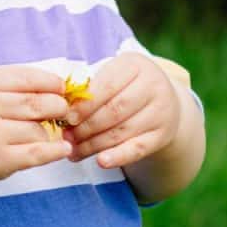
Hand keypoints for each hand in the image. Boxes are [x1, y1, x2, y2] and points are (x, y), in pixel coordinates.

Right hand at [0, 65, 71, 190]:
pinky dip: (55, 151)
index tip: (61, 88)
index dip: (50, 82)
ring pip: (38, 129)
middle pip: (37, 103)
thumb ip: (6, 84)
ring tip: (44, 131)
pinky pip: (37, 154)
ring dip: (49, 131)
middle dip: (58, 105)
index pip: (25, 78)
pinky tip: (63, 149)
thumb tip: (52, 84)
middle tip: (63, 110)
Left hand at [63, 51, 180, 169]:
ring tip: (74, 151)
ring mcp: (161, 111)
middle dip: (87, 126)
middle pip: (115, 110)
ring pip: (123, 131)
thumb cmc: (125, 86)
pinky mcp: (163, 135)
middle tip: (67, 137)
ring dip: (94, 144)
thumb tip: (62, 108)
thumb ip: (90, 87)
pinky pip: (138, 149)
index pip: (107, 85)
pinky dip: (118, 157)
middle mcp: (153, 86)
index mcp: (135, 65)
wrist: (164, 100)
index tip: (67, 118)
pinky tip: (101, 161)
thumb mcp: (112, 75)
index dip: (85, 104)